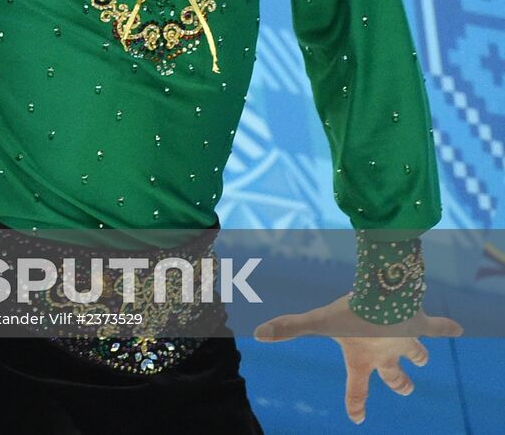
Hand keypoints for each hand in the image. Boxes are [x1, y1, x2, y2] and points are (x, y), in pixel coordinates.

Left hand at [254, 292, 462, 424]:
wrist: (386, 295)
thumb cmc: (352, 313)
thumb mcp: (318, 322)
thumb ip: (288, 328)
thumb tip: (256, 334)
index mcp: (364, 360)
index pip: (356, 389)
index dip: (355, 404)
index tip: (357, 418)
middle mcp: (388, 354)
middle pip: (397, 378)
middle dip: (401, 384)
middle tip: (404, 387)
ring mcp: (408, 340)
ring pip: (418, 354)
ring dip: (420, 356)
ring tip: (422, 357)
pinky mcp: (422, 322)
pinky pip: (438, 327)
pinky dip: (447, 327)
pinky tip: (456, 327)